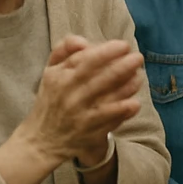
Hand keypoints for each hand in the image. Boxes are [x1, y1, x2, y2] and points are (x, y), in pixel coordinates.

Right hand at [21, 37, 142, 167]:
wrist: (43, 142)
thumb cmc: (52, 100)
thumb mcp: (50, 72)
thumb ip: (64, 49)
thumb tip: (83, 41)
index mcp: (59, 77)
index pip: (86, 60)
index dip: (107, 51)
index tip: (123, 45)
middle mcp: (69, 95)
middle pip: (100, 77)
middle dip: (123, 66)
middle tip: (138, 58)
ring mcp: (81, 115)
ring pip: (109, 97)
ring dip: (128, 85)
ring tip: (139, 76)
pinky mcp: (90, 132)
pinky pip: (111, 119)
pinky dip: (124, 110)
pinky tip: (135, 103)